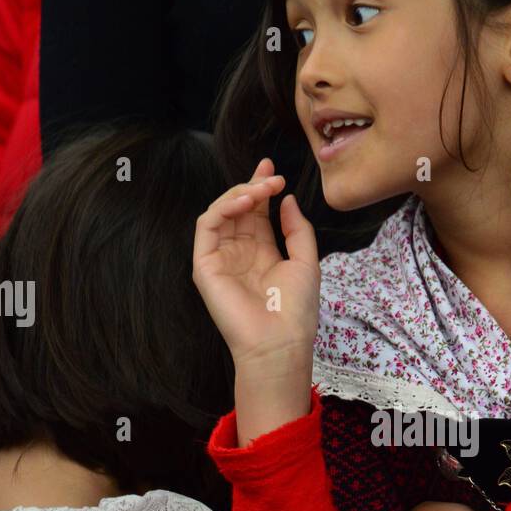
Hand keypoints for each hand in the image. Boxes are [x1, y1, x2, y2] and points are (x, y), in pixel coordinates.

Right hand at [192, 159, 319, 370]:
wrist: (280, 342)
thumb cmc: (296, 310)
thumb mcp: (306, 261)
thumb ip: (297, 228)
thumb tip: (287, 199)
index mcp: (261, 252)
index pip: (256, 212)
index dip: (261, 187)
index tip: (272, 168)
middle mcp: (238, 252)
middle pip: (238, 207)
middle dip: (253, 185)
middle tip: (271, 176)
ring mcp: (219, 258)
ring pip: (220, 211)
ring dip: (239, 193)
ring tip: (261, 189)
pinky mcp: (204, 265)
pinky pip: (206, 225)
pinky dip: (223, 207)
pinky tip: (245, 202)